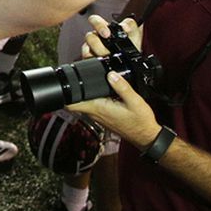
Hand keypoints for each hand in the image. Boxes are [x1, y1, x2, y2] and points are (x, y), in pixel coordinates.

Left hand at [70, 14, 159, 146]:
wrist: (146, 136)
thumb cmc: (140, 122)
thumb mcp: (135, 101)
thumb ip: (122, 87)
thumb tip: (111, 74)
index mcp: (99, 108)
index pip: (71, 104)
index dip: (65, 93)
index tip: (67, 81)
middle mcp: (95, 113)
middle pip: (75, 101)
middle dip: (73, 88)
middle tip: (79, 75)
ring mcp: (98, 115)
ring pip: (83, 102)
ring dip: (83, 92)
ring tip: (89, 80)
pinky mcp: (103, 115)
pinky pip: (92, 105)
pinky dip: (91, 97)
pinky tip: (100, 89)